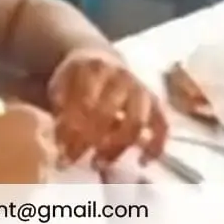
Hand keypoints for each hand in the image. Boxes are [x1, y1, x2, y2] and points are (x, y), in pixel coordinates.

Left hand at [47, 48, 167, 166]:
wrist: (101, 60)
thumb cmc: (77, 80)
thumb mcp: (61, 83)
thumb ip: (60, 105)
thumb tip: (60, 138)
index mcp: (93, 66)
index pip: (84, 102)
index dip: (72, 128)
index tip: (61, 150)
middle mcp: (120, 76)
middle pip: (107, 113)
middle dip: (89, 140)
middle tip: (74, 159)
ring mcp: (140, 89)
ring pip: (136, 122)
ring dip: (117, 147)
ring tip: (99, 163)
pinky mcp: (156, 103)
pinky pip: (162, 127)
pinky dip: (156, 146)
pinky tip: (142, 162)